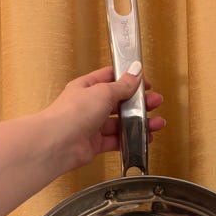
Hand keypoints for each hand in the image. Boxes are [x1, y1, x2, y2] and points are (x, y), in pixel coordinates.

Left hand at [42, 64, 165, 171]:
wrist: (58, 143)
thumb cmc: (72, 113)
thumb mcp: (103, 92)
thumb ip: (123, 85)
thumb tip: (136, 71)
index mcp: (87, 87)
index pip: (111, 79)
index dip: (129, 79)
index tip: (145, 83)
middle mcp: (89, 106)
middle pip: (118, 102)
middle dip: (138, 103)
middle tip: (155, 103)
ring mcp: (92, 126)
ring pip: (120, 123)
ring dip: (139, 123)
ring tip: (156, 123)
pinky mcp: (95, 144)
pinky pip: (117, 141)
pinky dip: (131, 140)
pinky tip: (143, 138)